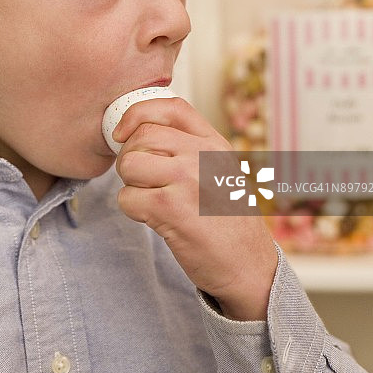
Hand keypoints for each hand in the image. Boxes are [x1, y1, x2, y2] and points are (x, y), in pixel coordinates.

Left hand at [113, 96, 277, 320]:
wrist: (249, 266)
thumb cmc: (228, 220)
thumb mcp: (221, 170)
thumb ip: (190, 147)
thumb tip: (138, 130)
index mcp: (214, 143)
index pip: (170, 107)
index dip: (138, 114)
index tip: (123, 132)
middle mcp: (202, 155)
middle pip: (141, 136)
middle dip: (131, 157)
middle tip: (143, 179)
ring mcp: (186, 180)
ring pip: (129, 164)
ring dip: (130, 184)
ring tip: (151, 198)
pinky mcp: (170, 209)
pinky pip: (127, 198)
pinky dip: (132, 210)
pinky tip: (154, 218)